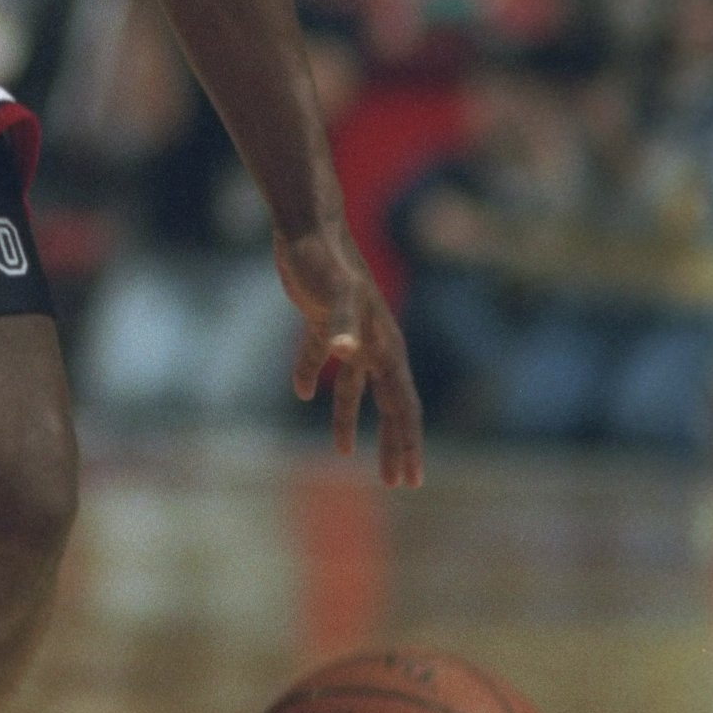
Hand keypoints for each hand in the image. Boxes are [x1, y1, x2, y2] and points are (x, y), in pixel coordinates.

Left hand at [273, 221, 424, 487]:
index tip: (410, 480)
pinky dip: (311, 377)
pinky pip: (319, 359)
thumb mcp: (333, 292)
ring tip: (343, 453)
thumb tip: (342, 351)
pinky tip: (301, 395)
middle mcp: (373, 343)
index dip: (408, 445)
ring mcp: (348, 333)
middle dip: (394, 445)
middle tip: (397, 484)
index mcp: (384, 346)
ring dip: (351, 421)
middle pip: (389, 404)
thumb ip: (339, 322)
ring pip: (354, 388)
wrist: (307, 227)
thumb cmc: (323, 260)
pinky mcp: (320, 321)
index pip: (403, 406)